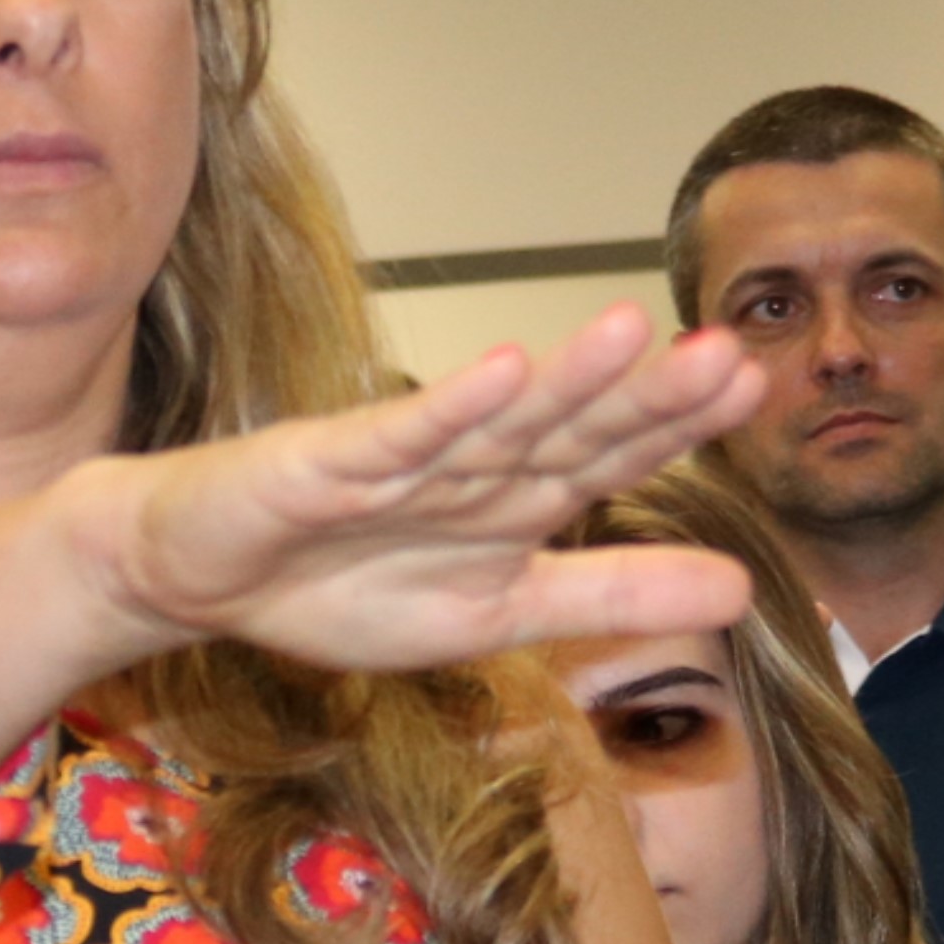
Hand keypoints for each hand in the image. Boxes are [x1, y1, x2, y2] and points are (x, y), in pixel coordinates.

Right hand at [86, 309, 768, 683]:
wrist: (191, 578)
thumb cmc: (339, 586)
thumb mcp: (496, 612)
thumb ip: (611, 595)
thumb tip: (748, 589)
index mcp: (514, 498)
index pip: (611, 455)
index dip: (677, 424)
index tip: (752, 385)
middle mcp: (468, 466)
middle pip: (567, 427)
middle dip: (644, 396)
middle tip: (726, 355)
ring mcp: (396, 462)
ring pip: (493, 423)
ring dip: (559, 380)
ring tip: (630, 331)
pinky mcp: (322, 466)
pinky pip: (395, 439)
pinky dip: (447, 411)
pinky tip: (500, 371)